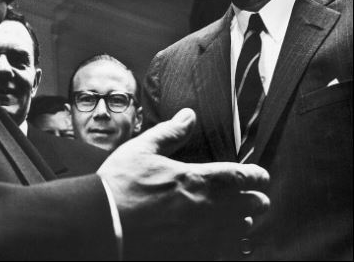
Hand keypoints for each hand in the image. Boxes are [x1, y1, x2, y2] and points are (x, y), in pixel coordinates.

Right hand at [97, 108, 269, 259]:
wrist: (103, 225)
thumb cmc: (120, 185)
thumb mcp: (142, 149)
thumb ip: (170, 133)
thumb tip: (188, 115)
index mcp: (197, 179)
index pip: (241, 176)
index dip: (256, 175)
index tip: (261, 175)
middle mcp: (207, 209)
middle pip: (250, 206)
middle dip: (256, 199)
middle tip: (257, 197)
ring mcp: (202, 236)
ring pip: (240, 230)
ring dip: (243, 221)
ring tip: (241, 218)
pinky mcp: (193, 255)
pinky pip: (224, 251)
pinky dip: (228, 244)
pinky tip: (222, 240)